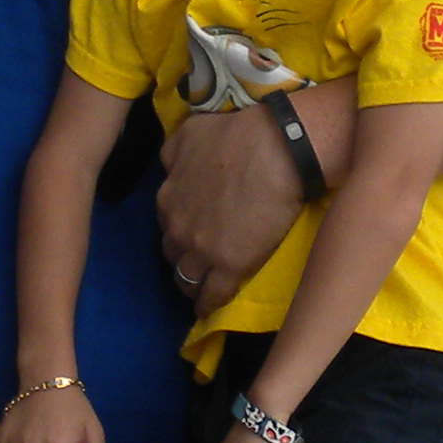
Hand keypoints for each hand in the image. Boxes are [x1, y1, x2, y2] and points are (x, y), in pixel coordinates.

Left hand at [156, 85, 354, 296]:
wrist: (277, 149)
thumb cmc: (237, 134)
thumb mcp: (191, 133)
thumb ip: (174, 152)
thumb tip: (169, 166)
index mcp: (168, 198)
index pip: (166, 226)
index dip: (178, 231)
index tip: (189, 235)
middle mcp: (179, 228)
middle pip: (173, 255)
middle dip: (182, 259)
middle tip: (197, 262)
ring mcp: (203, 250)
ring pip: (187, 279)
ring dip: (191, 286)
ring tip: (200, 291)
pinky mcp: (231, 267)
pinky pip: (213, 295)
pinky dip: (208, 305)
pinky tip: (209, 310)